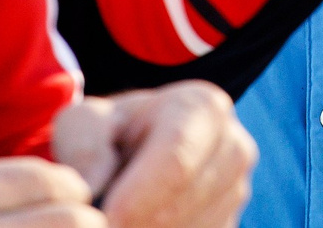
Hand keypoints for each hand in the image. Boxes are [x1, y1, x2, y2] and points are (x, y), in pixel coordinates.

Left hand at [53, 82, 254, 227]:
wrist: (138, 149)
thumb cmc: (111, 132)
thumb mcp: (87, 123)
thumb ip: (84, 148)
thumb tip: (92, 189)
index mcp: (203, 107)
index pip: (176, 163)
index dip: (136, 199)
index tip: (100, 219)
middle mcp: (233, 147)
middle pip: (184, 204)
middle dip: (136, 223)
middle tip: (100, 225)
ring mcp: (238, 189)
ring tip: (115, 221)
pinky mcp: (232, 221)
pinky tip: (137, 224)